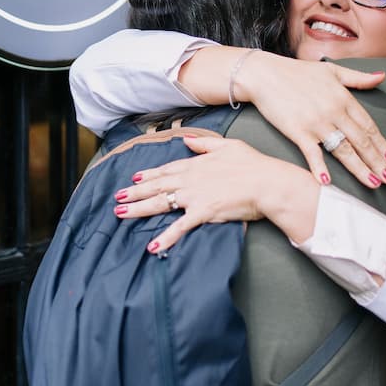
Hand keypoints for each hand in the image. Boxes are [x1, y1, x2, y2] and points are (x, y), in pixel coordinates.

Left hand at [114, 134, 317, 253]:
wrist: (268, 183)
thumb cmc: (253, 164)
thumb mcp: (228, 145)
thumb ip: (204, 144)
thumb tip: (187, 139)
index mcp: (196, 164)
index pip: (166, 170)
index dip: (148, 175)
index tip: (134, 178)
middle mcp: (190, 179)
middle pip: (156, 186)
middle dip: (135, 192)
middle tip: (117, 198)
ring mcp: (194, 196)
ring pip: (160, 203)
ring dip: (139, 210)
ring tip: (121, 215)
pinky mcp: (203, 213)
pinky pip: (180, 227)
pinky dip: (165, 237)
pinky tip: (152, 246)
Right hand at [233, 52, 385, 188]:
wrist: (265, 74)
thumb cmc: (297, 72)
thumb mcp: (332, 71)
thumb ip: (358, 77)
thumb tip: (382, 77)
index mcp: (344, 98)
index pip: (369, 126)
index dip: (382, 144)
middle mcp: (334, 112)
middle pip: (361, 141)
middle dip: (377, 161)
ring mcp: (316, 122)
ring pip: (343, 150)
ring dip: (360, 168)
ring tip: (373, 183)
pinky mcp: (297, 130)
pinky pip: (312, 152)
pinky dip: (319, 167)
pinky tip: (327, 182)